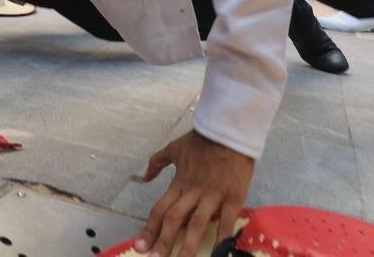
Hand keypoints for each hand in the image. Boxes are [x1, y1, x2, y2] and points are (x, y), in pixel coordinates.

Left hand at [133, 131, 253, 256]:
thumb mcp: (174, 147)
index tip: (140, 246)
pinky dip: (222, 238)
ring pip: (197, 224)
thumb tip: (143, 177)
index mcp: (179, 182)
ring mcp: (213, 195)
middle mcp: (193, 191)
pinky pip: (226, 221)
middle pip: (174, 220)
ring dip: (188, 246)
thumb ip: (157, 161)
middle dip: (164, 242)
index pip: (160, 210)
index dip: (149, 230)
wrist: (229, 129)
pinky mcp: (233, 197)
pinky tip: (218, 253)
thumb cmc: (202, 140)